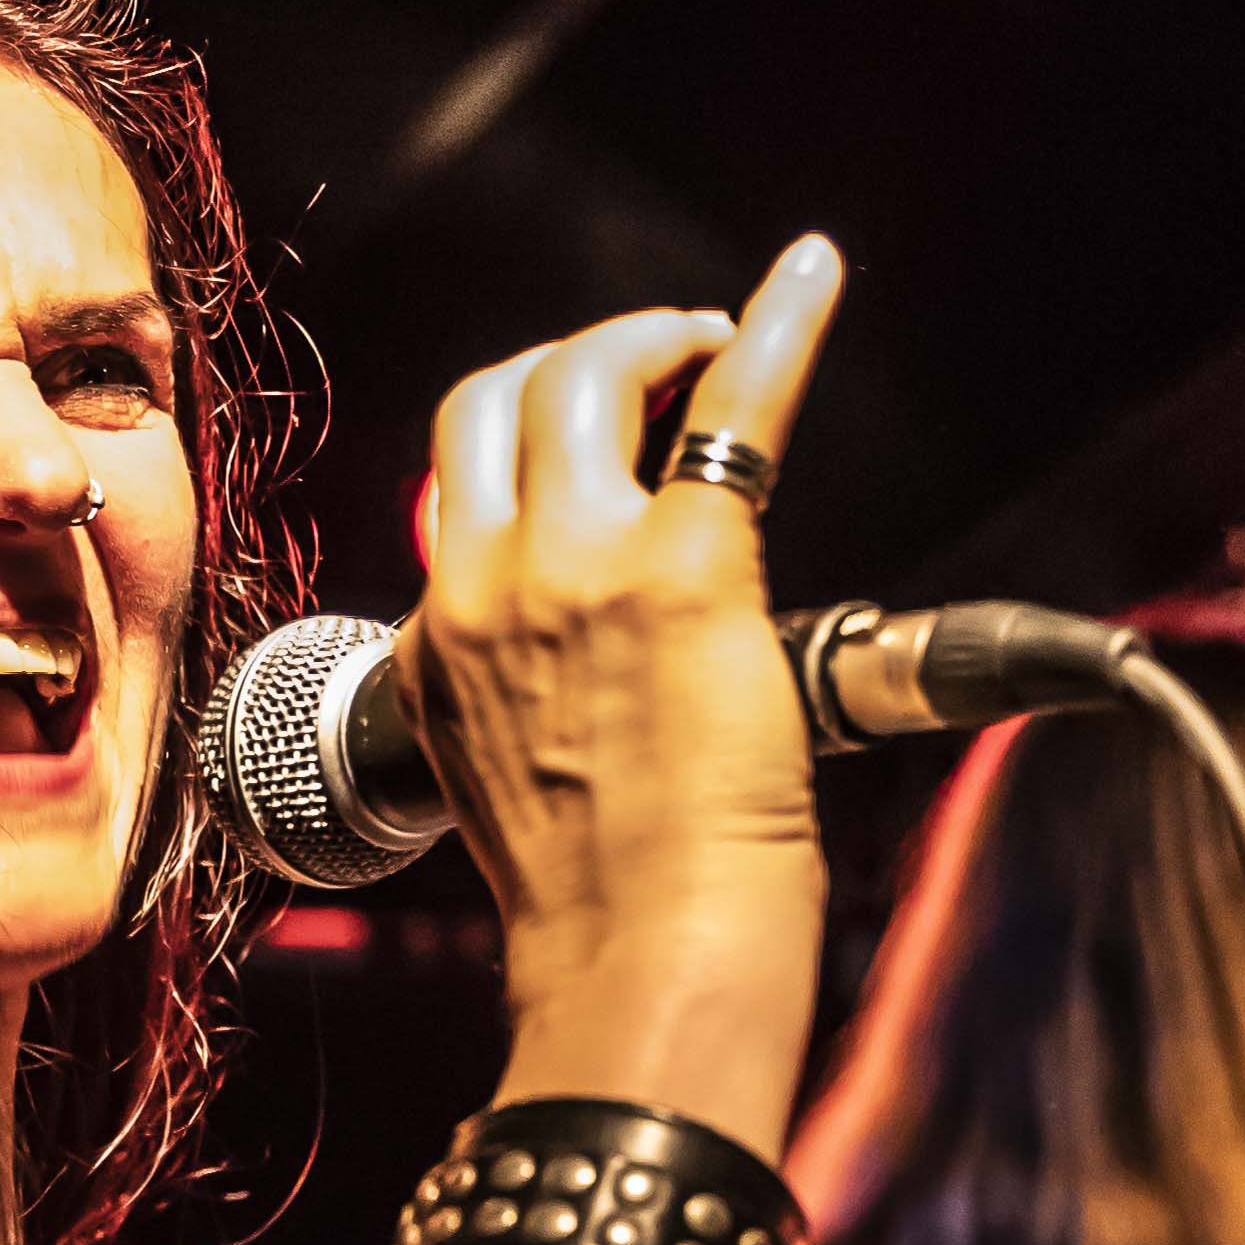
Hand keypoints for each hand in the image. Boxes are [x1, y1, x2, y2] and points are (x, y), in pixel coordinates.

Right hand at [402, 238, 845, 1166]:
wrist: (639, 965)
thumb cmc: (601, 907)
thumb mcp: (505, 782)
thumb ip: (516, 690)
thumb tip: (580, 654)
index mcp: (434, 647)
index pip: (456, 488)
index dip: (522, 438)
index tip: (591, 433)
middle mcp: (484, 588)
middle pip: (499, 400)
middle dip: (580, 363)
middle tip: (664, 369)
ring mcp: (576, 568)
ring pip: (585, 377)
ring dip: (655, 342)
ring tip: (717, 349)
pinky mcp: (683, 568)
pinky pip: (736, 411)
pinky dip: (780, 331)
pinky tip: (809, 279)